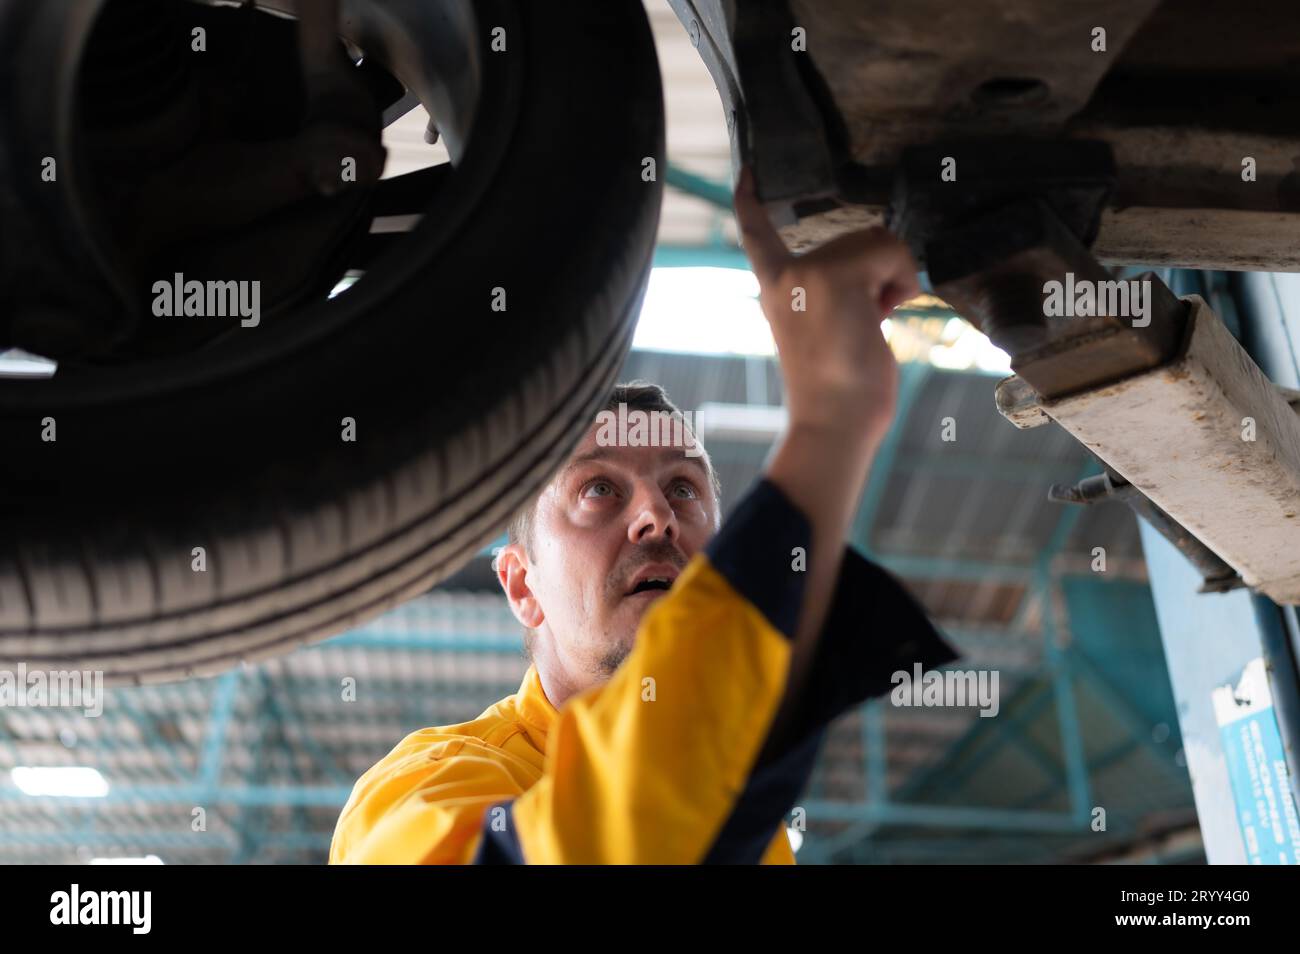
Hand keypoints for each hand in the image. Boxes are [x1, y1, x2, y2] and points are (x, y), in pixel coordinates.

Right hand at [733, 166, 918, 442]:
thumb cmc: (836, 391)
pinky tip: (883, 314)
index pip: (756, 235)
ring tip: (873, 321)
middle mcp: (784, 274)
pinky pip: (892, 253)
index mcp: (774, 288)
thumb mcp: (825, 330)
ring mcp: (808, 272)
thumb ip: (832, 295)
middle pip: (855, 236)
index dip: (751, 202)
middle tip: (865, 320)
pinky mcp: (835, 277)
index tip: (747, 172)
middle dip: (877, 271)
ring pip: (879, 242)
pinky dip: (903, 280)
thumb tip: (880, 280)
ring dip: (894, 279)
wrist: (833, 421)